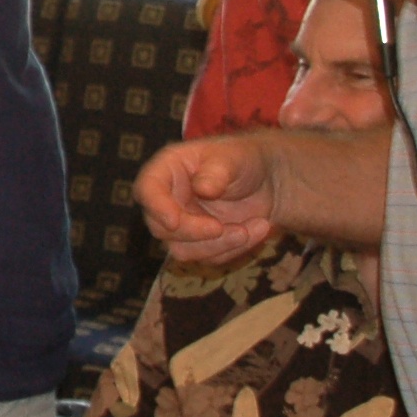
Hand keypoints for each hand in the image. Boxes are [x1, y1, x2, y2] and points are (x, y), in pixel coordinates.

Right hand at [135, 137, 277, 263]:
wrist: (269, 182)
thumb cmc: (244, 160)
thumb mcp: (234, 158)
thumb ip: (216, 172)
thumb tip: (202, 188)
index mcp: (168, 170)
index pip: (147, 189)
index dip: (156, 207)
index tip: (174, 221)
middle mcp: (168, 200)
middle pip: (161, 228)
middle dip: (194, 232)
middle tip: (222, 227)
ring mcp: (183, 225)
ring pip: (183, 250)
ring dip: (220, 244)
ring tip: (257, 224)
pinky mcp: (200, 244)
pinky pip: (209, 258)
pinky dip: (236, 248)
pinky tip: (258, 228)